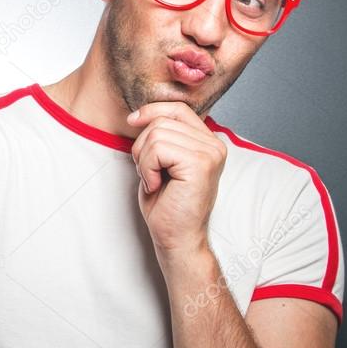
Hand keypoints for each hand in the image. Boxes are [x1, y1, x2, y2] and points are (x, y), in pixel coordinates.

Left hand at [126, 102, 226, 256]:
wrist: (177, 238)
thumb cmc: (166, 205)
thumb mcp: (161, 163)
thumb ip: (161, 137)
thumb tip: (140, 114)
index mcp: (207, 142)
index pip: (178, 109)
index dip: (151, 110)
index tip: (132, 121)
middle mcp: (215, 145)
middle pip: (162, 120)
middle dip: (143, 147)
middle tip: (149, 174)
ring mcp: (210, 153)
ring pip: (156, 134)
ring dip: (144, 160)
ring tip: (154, 181)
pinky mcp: (201, 164)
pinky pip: (158, 149)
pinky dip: (147, 168)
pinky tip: (157, 186)